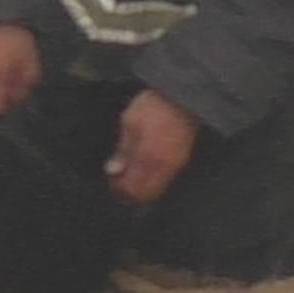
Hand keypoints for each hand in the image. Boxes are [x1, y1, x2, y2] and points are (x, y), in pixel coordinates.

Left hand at [105, 91, 200, 207]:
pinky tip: (144, 171)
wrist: (182, 97)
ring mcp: (175, 166)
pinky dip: (153, 182)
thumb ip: (122, 150)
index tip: (111, 181)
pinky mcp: (182, 161)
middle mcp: (163, 166)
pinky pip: (165, 181)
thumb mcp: (130, 123)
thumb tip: (112, 170)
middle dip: (130, 193)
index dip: (119, 189)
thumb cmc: (152, 107)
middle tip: (118, 182)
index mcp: (147, 156)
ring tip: (130, 176)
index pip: (131, 187)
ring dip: (142, 189)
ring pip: (156, 191)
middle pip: (145, 195)